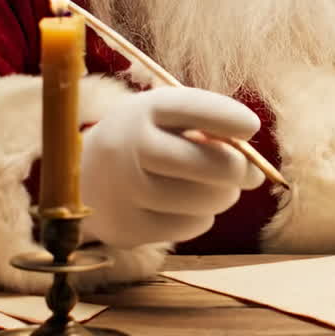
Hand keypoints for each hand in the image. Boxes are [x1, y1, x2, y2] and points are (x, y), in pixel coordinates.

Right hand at [80, 87, 263, 248]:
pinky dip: (200, 217)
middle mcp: (128, 148)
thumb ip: (207, 128)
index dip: (228, 117)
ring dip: (223, 195)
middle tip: (250, 174)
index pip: (191, 108)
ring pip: (208, 200)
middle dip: (242, 170)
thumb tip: (253, 169)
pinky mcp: (128, 228)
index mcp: (141, 111)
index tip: (251, 127)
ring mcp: (125, 192)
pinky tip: (183, 205)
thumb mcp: (165, 118)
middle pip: (213, 165)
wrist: (81, 176)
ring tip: (212, 188)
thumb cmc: (144, 141)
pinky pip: (192, 226)